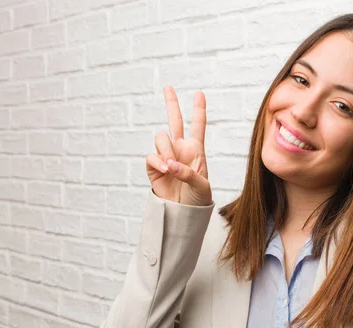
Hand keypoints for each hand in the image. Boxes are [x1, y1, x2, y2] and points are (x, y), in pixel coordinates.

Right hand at [145, 86, 211, 205]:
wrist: (183, 213)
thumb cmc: (198, 199)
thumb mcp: (202, 185)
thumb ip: (188, 173)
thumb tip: (170, 164)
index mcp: (196, 150)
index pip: (198, 125)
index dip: (199, 109)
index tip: (199, 94)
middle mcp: (180, 149)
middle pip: (175, 121)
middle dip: (171, 103)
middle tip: (168, 87)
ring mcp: (166, 156)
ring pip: (161, 137)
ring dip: (166, 150)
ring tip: (172, 167)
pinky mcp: (153, 167)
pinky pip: (151, 155)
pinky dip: (157, 161)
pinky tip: (165, 169)